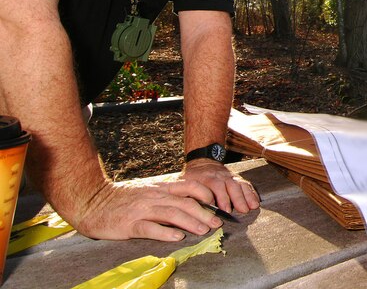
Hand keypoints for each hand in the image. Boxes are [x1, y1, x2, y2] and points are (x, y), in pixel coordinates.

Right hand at [72, 177, 227, 241]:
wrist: (93, 201)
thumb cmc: (123, 198)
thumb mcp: (148, 190)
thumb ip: (167, 195)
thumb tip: (191, 203)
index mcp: (160, 188)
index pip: (189, 186)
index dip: (205, 195)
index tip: (216, 205)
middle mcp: (154, 196)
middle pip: (185, 203)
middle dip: (204, 213)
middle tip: (217, 224)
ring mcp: (142, 210)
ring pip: (172, 214)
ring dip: (191, 223)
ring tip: (204, 231)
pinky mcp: (130, 224)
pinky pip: (150, 228)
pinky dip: (165, 233)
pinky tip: (177, 238)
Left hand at [182, 159, 260, 214]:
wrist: (203, 162)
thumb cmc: (192, 178)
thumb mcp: (185, 182)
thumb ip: (188, 194)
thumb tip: (190, 209)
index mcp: (206, 177)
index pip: (214, 185)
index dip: (220, 197)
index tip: (224, 210)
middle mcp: (220, 176)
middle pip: (230, 185)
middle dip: (237, 198)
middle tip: (242, 210)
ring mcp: (230, 176)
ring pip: (240, 184)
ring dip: (247, 196)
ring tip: (252, 207)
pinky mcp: (237, 178)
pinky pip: (246, 184)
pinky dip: (252, 193)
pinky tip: (256, 202)